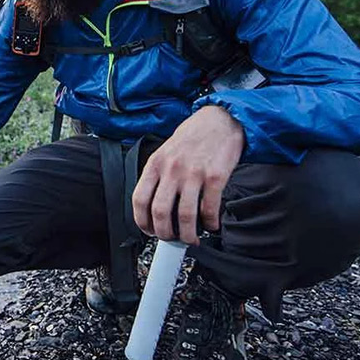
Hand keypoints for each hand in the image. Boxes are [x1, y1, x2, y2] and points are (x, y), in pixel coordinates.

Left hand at [132, 106, 244, 244]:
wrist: (220, 120)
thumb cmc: (193, 137)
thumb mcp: (166, 152)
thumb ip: (158, 176)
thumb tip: (153, 206)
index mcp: (156, 164)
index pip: (139, 199)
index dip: (142, 221)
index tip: (149, 231)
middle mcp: (172, 169)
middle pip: (160, 212)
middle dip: (164, 233)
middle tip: (171, 239)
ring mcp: (194, 173)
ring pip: (185, 215)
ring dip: (188, 234)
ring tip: (191, 238)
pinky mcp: (215, 176)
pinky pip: (210, 208)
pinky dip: (210, 223)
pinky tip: (211, 224)